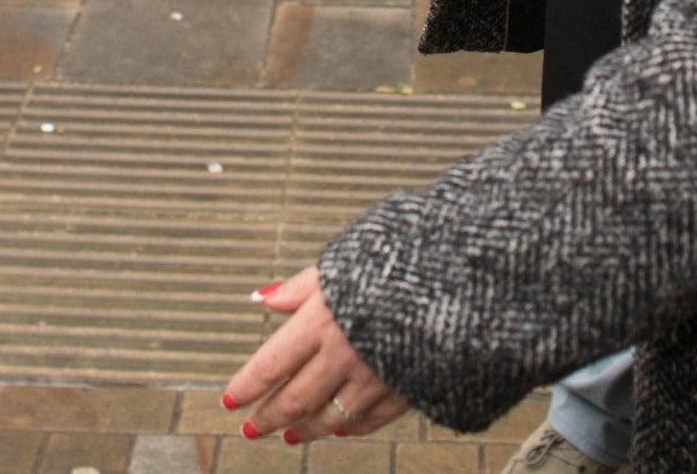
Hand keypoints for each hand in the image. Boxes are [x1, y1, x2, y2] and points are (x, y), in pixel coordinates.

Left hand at [225, 266, 409, 444]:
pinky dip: (348, 428)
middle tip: (249, 428)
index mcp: (323, 320)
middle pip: (293, 398)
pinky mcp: (406, 390)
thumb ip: (301, 286)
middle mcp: (345, 355)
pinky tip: (338, 429)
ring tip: (287, 435)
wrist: (466, 278)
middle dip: (266, 417)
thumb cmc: (404, 261)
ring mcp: (376, 378)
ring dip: (303, 430)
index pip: (270, 364)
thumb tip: (263, 298)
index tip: (229, 400)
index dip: (246, 387)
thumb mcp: (344, 261)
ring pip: (328, 417)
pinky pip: (369, 420)